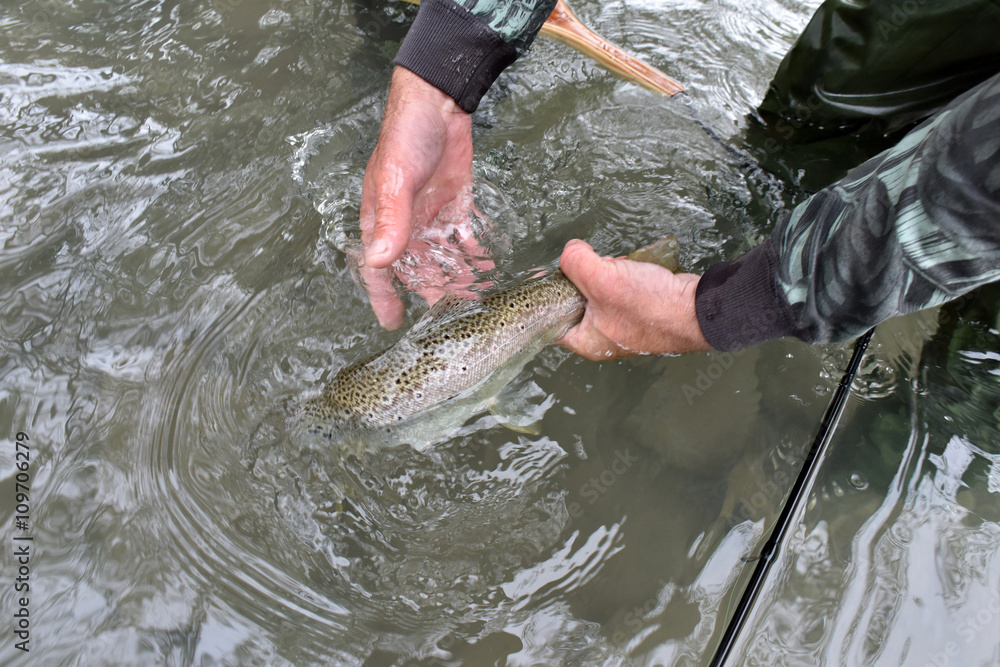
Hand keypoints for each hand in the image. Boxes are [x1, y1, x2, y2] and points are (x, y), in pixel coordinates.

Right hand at [359, 66, 488, 329]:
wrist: (438, 100)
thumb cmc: (405, 136)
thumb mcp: (395, 179)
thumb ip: (391, 221)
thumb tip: (379, 262)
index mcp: (380, 219)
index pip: (377, 267)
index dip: (384, 296)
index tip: (392, 322)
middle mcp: (405, 222)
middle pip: (416, 268)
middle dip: (432, 292)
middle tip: (451, 316)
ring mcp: (431, 214)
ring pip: (443, 257)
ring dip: (457, 277)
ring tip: (475, 298)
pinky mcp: (455, 203)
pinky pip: (463, 237)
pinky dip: (474, 254)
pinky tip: (488, 269)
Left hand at [557, 239, 711, 358]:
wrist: (701, 309)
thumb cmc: (653, 306)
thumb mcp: (604, 279)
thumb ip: (576, 263)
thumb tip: (569, 252)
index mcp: (587, 342)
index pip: (551, 320)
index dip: (546, 294)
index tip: (545, 273)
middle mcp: (603, 338)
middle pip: (574, 302)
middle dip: (582, 278)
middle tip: (592, 267)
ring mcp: (622, 326)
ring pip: (598, 293)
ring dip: (605, 274)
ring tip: (617, 269)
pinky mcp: (640, 312)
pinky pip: (620, 291)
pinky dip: (623, 276)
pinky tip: (631, 268)